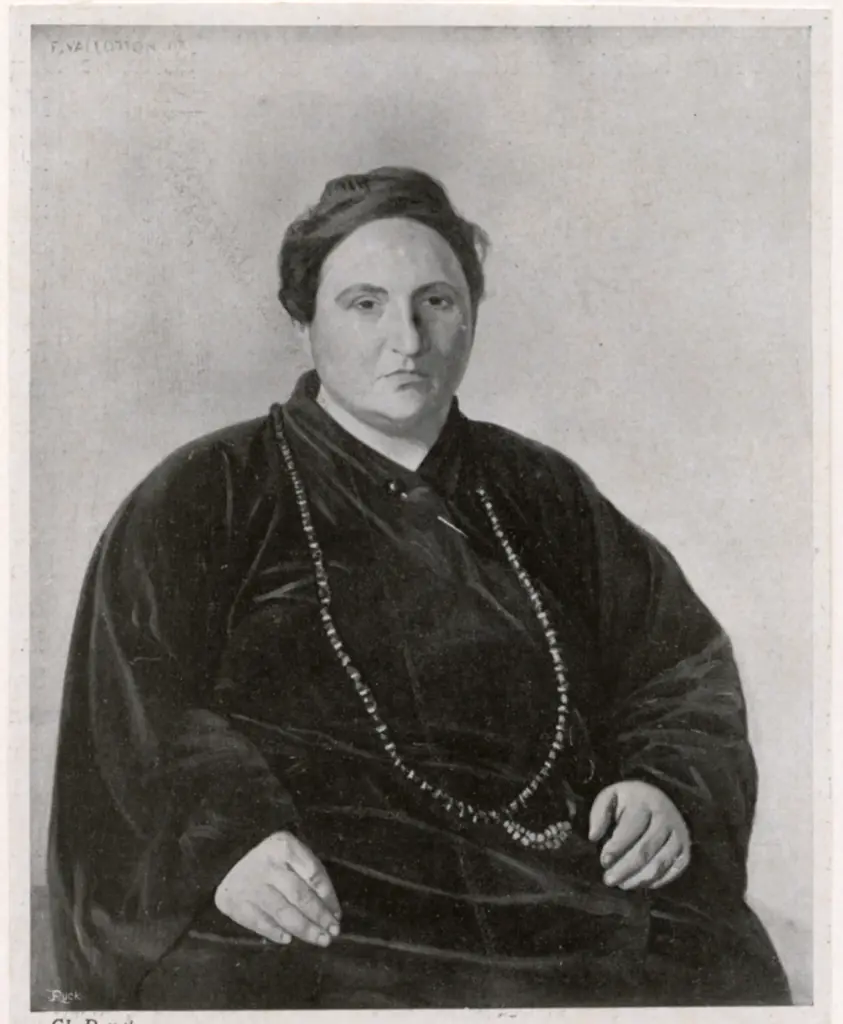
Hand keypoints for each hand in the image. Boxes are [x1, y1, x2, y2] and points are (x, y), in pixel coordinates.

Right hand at [215, 831, 341, 946]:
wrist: (225, 856)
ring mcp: (248, 883)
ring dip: (304, 929)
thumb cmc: (270, 859)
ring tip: (320, 940)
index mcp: (282, 845)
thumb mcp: (291, 854)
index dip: (328, 896)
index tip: (337, 915)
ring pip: (282, 912)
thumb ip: (310, 875)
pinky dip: (275, 932)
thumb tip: (331, 910)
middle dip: (319, 916)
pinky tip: (288, 938)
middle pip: (299, 895)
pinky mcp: (232, 901)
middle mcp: (265, 863)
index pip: (313, 872)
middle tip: (333, 933)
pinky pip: (259, 922)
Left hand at [588, 780, 690, 890]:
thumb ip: (599, 815)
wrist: (657, 798)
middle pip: (646, 849)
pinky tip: (640, 883)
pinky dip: (657, 881)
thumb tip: (594, 837)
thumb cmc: (628, 802)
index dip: (617, 847)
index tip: (604, 861)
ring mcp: (679, 834)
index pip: (632, 827)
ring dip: (639, 878)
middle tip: (608, 880)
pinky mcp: (685, 849)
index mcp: (645, 801)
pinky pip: (674, 870)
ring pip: (660, 863)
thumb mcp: (610, 798)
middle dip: (625, 868)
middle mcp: (666, 817)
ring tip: (622, 884)